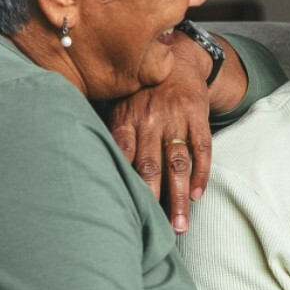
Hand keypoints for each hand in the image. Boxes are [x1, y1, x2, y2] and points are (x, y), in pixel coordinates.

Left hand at [105, 35, 214, 232]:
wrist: (176, 58)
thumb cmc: (140, 91)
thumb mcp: (117, 104)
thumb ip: (109, 133)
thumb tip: (87, 169)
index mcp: (124, 118)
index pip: (122, 157)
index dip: (125, 186)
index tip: (125, 214)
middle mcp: (149, 118)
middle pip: (150, 166)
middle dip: (154, 201)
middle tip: (157, 231)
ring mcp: (175, 117)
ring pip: (178, 162)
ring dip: (180, 197)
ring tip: (181, 225)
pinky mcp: (197, 114)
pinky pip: (202, 148)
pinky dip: (201, 173)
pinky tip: (198, 195)